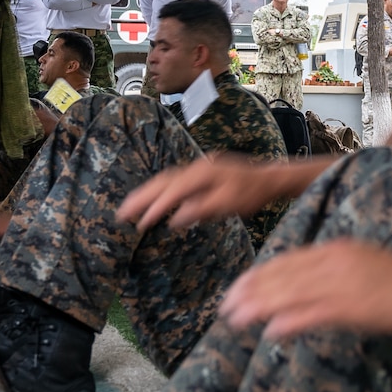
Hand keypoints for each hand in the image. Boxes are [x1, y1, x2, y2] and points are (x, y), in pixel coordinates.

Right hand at [120, 155, 295, 233]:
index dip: (154, 208)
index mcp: (201, 174)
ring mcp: (198, 168)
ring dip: (147, 193)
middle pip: (161, 182)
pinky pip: (174, 180)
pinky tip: (155, 200)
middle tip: (121, 213)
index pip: (171, 192)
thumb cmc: (252, 193)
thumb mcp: (229, 204)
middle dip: (140, 197)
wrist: (270, 178)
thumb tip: (174, 219)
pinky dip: (160, 190)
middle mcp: (195, 168)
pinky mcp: (201, 172)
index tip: (139, 224)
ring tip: (130, 206)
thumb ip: (201, 210)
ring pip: (166, 179)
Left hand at [219, 240, 391, 339]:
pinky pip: (315, 314)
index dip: (257, 276)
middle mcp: (331, 263)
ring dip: (260, 307)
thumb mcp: (355, 266)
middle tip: (225, 308)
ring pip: (290, 294)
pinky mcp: (354, 307)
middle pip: (280, 276)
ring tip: (236, 319)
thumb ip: (323, 275)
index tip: (235, 288)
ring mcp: (342, 285)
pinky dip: (291, 321)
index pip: (284, 262)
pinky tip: (272, 331)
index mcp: (332, 251)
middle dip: (250, 292)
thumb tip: (296, 293)